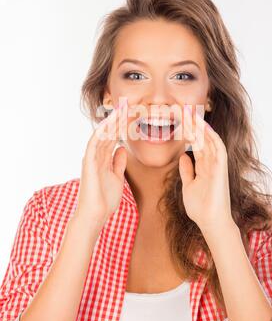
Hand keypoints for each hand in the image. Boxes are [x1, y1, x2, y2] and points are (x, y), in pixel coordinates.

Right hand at [74, 98, 127, 234]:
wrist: (95, 215)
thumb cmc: (105, 200)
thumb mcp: (117, 178)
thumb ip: (118, 163)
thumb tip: (121, 149)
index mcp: (103, 158)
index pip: (114, 136)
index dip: (124, 125)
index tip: (135, 114)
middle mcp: (96, 155)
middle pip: (109, 132)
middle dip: (120, 118)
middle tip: (131, 105)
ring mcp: (91, 157)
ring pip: (102, 133)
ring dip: (113, 121)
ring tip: (123, 109)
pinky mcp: (88, 162)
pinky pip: (95, 142)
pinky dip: (102, 132)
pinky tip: (111, 123)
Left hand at [179, 107, 234, 234]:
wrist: (210, 222)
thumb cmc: (201, 207)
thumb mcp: (188, 186)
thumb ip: (187, 171)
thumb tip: (184, 156)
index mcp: (204, 166)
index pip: (196, 144)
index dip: (188, 131)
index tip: (179, 119)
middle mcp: (211, 163)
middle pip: (202, 139)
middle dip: (193, 124)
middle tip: (183, 110)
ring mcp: (217, 165)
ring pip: (209, 140)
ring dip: (201, 127)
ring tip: (191, 114)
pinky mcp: (220, 170)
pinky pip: (218, 149)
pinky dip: (212, 137)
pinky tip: (204, 127)